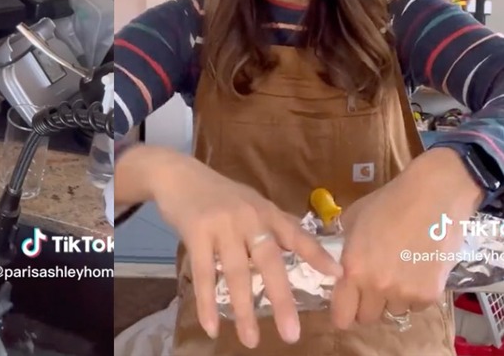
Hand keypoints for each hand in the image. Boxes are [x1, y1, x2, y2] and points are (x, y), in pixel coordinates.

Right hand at [150, 151, 341, 347]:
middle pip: (269, 262)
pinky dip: (207, 303)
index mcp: (265, 211)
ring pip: (236, 273)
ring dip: (243, 310)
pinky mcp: (196, 232)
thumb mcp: (250, 201)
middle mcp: (248, 217)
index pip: (296, 234)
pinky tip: (212, 327)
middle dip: (281, 299)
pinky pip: (204, 274)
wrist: (177, 175)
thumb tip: (301, 244)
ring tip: (251, 340)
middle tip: (292, 334)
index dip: (317, 254)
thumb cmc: (217, 193)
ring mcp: (222, 225)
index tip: (338, 275)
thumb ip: (273, 222)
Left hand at [331, 148, 482, 328]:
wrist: (431, 197)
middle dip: (366, 305)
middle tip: (371, 287)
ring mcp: (405, 293)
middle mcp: (377, 287)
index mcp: (353, 269)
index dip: (341, 313)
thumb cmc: (386, 203)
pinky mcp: (430, 294)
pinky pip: (416, 305)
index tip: (345, 305)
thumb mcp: (352, 221)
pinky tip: (415, 270)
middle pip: (367, 318)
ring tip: (397, 273)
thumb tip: (339, 263)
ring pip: (393, 311)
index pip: (341, 315)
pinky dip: (414, 295)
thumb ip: (344, 248)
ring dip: (391, 299)